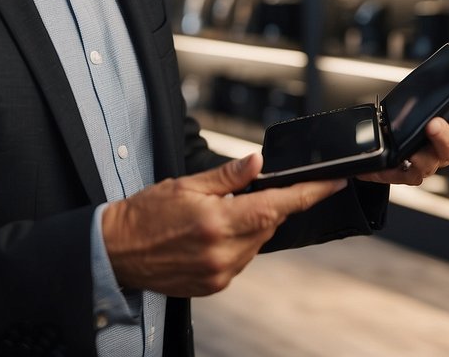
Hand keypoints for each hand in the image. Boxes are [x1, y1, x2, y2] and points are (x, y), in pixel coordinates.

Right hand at [102, 154, 344, 296]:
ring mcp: (219, 272)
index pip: (276, 206)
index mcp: (217, 221)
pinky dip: (236, 243)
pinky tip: (210, 235)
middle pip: (268, 224)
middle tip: (239, 194)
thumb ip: (227, 176)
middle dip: (264, 205)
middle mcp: (222, 251)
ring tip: (216, 216)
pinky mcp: (214, 285)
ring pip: (256, 243)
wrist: (116, 251)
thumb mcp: (185, 184)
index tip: (332, 183)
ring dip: (249, 225)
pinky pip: (240, 260)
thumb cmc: (145, 214)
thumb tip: (257, 163)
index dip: (308, 194)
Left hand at [357, 94, 448, 185]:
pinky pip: (412, 174)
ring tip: (414, 152)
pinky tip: (400, 162)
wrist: (383, 145)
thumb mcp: (412, 104)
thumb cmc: (404, 124)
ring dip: (424, 156)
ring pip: (432, 161)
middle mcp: (444, 147)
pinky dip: (405, 169)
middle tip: (434, 124)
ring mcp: (430, 162)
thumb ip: (422, 96)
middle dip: (444, 134)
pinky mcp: (412, 174)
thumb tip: (424, 80)